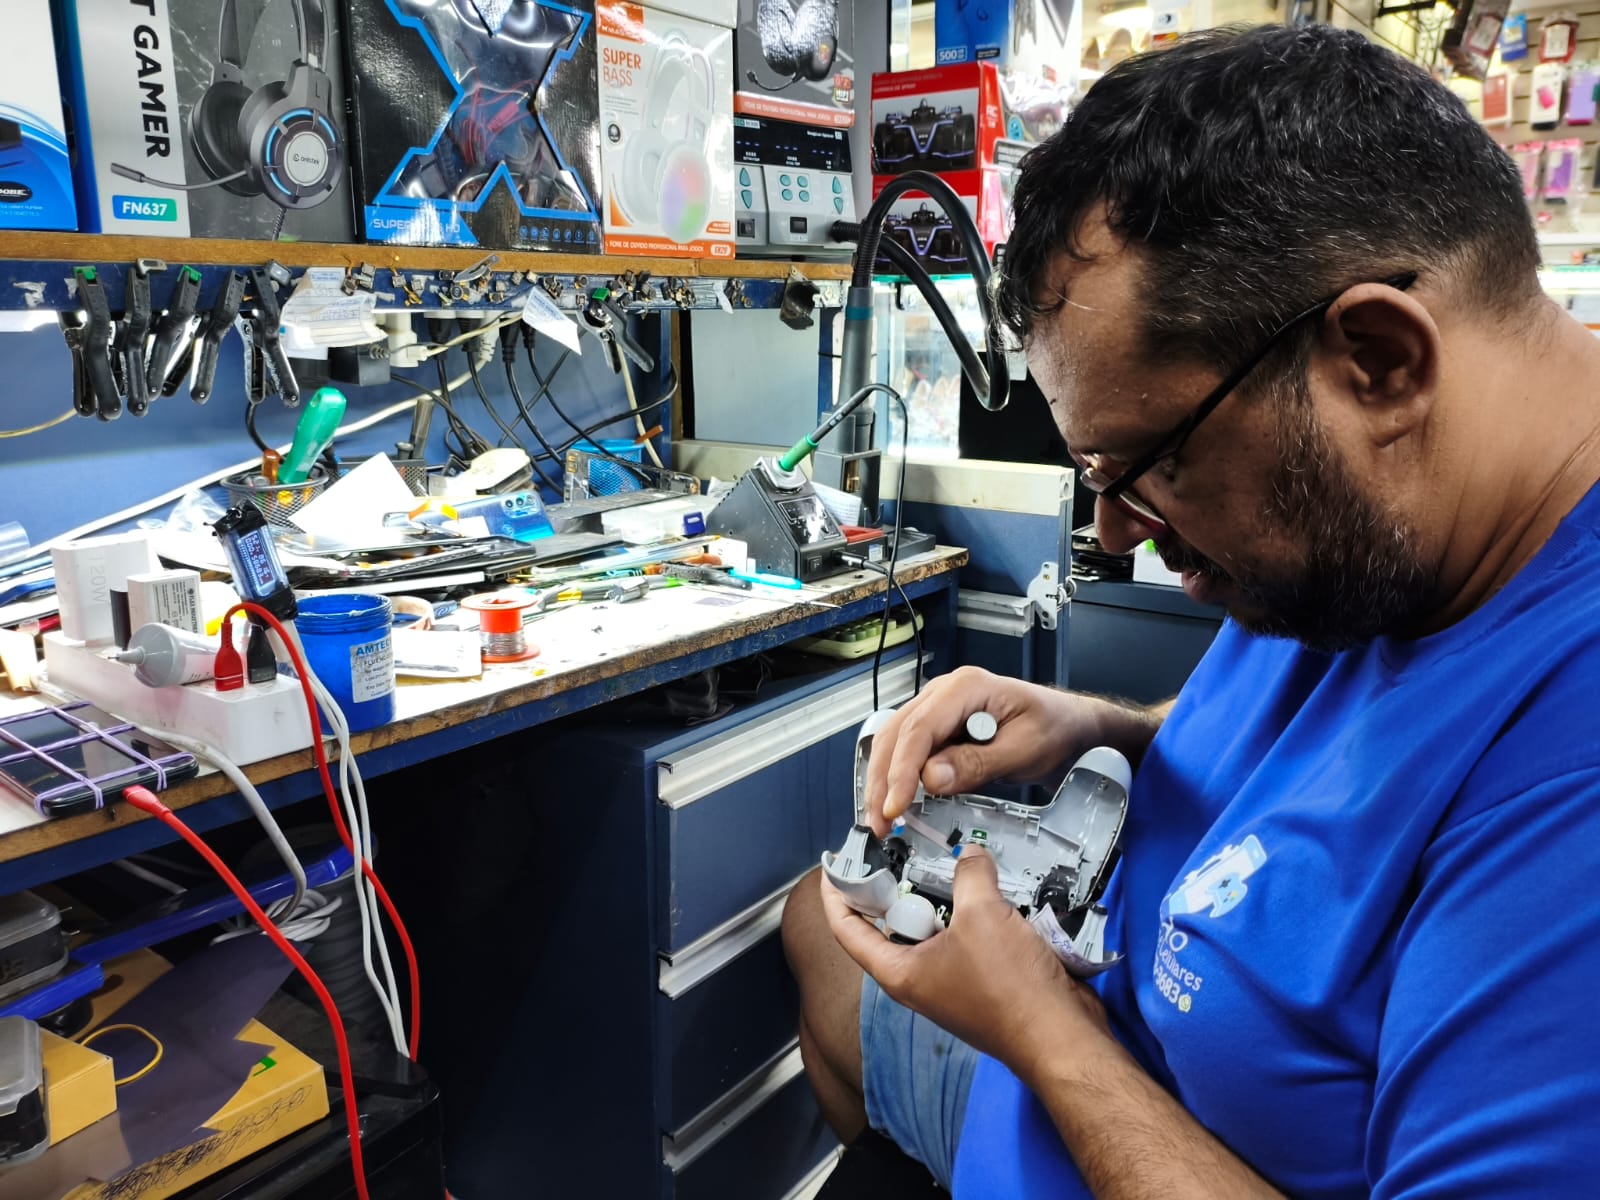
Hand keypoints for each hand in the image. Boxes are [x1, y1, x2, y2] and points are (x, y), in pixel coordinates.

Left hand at [822, 847, 1111, 1071]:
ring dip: (941, 897)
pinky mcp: (981, 980)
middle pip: (893, 925)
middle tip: (902, 848)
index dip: (837, 895)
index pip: (848, 931)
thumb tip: (969, 855)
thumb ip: (968, 875)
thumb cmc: (1008, 984)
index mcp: (899, 972)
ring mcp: (950, 981)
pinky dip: (971, 912)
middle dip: (897, 886)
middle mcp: (918, 979)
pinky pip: (966, 936)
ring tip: (948, 860)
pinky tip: (988, 887)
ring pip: (934, 928)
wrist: (1060, 1034)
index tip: (836, 864)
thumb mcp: (981, 915)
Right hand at [864, 666, 1119, 834]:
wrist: (1068, 727)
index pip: (919, 729)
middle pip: (895, 734)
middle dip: (882, 780)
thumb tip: (931, 779)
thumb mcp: (1023, 749)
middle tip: (880, 822)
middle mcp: (943, 693)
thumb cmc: (1053, 729)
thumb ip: (978, 763)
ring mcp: (937, 709)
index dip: (902, 771)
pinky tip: (895, 803)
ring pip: (893, 742)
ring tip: (881, 820)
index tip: (895, 807)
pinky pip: (906, 750)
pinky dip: (895, 778)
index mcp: (965, 687)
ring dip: (882, 781)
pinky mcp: (937, 729)